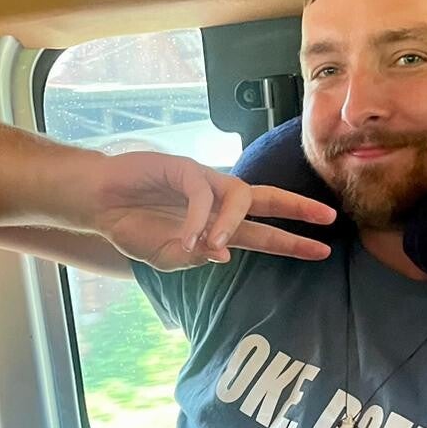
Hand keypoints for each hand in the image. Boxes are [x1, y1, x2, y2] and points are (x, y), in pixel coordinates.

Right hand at [92, 151, 335, 269]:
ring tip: (216, 245)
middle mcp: (217, 201)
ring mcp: (202, 182)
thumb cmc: (132, 227)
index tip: (321, 250)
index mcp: (217, 226)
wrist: (98, 202)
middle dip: (298, 209)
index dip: (291, 241)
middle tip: (328, 219)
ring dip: (230, 223)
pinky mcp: (182, 168)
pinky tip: (186, 238)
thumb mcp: (163, 257)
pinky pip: (201, 193)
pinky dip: (197, 218)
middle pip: (267, 200)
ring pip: (238, 195)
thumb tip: (223, 256)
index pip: (263, 232)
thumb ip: (192, 259)